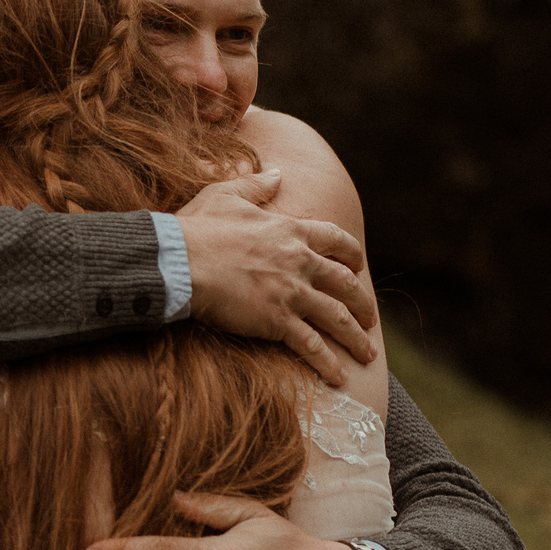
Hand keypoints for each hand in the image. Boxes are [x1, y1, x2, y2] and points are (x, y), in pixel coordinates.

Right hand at [180, 171, 376, 384]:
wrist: (179, 262)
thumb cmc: (197, 228)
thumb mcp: (226, 194)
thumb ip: (256, 185)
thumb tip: (278, 173)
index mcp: (291, 231)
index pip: (336, 240)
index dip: (352, 254)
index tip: (360, 266)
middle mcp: (300, 262)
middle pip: (346, 284)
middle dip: (363, 304)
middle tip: (370, 319)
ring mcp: (292, 293)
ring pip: (337, 318)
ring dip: (356, 338)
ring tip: (368, 354)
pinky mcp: (277, 321)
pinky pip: (311, 346)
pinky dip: (328, 363)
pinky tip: (340, 377)